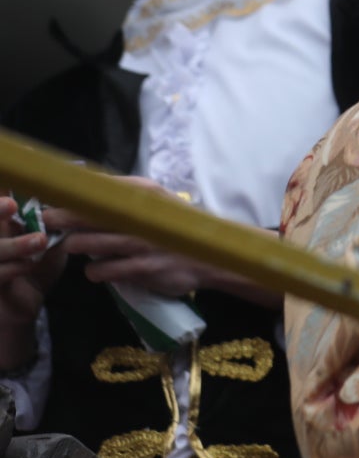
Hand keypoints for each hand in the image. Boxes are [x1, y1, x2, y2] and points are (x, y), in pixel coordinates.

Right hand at [0, 196, 65, 366]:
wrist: (20, 309)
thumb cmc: (34, 271)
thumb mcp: (48, 245)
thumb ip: (55, 225)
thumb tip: (78, 199)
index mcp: (2, 227)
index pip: (1, 201)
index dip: (2, 191)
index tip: (9, 179)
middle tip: (12, 205)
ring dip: (13, 245)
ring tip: (39, 241)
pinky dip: (12, 268)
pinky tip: (28, 266)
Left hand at [57, 178, 276, 307]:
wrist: (212, 256)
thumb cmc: (177, 228)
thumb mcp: (157, 204)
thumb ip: (128, 197)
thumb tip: (88, 190)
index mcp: (144, 193)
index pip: (98, 187)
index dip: (71, 192)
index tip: (50, 195)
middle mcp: (140, 215)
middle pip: (86, 213)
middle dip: (60, 217)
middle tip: (46, 220)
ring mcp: (140, 242)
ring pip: (86, 243)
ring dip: (73, 245)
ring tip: (72, 245)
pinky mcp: (141, 268)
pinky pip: (101, 270)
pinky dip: (94, 270)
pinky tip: (98, 270)